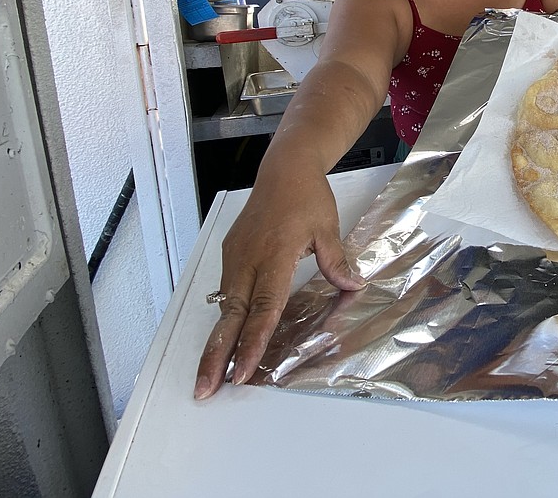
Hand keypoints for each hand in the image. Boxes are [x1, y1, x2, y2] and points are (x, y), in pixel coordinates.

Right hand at [193, 171, 364, 398]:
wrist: (284, 168)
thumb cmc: (307, 197)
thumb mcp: (328, 228)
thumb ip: (336, 261)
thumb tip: (353, 286)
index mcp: (275, 255)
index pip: (263, 309)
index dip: (253, 342)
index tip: (242, 371)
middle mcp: (248, 259)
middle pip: (231, 316)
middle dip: (216, 355)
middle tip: (205, 388)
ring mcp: (236, 256)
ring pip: (224, 307)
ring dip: (216, 341)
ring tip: (208, 374)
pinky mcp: (231, 253)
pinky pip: (226, 291)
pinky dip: (224, 318)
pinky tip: (222, 339)